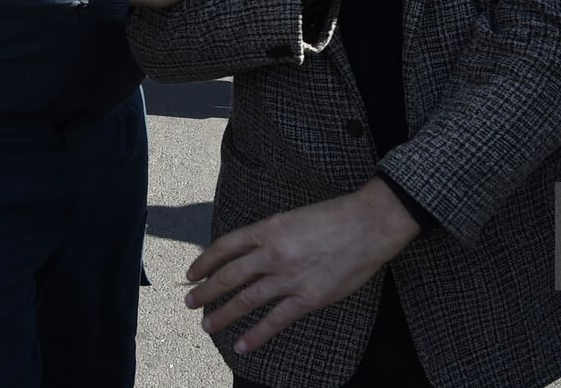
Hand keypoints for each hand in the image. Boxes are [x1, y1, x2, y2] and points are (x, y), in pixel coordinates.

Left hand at [185, 177, 419, 355]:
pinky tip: (242, 345)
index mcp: (270, 228)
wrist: (370, 224)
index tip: (192, 272)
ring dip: (222, 314)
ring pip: (246, 300)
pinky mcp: (308, 298)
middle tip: (190, 301)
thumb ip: (275, 233)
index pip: (226, 246)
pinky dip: (257, 335)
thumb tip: (257, 249)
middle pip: (229, 275)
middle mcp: (273, 253)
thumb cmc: (338, 215)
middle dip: (205, 290)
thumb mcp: (297, 215)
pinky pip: (276, 321)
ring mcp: (289, 277)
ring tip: (207, 325)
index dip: (205, 260)